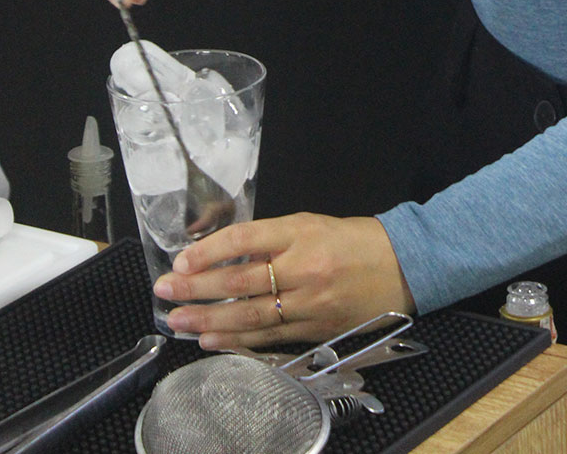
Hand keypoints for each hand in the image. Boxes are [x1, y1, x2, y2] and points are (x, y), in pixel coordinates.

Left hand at [153, 213, 415, 346]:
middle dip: (196, 288)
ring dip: (208, 320)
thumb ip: (271, 238)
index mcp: (302, 232)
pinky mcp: (315, 331)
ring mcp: (309, 304)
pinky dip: (236, 341)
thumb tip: (224, 254)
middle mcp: (304, 268)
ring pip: (250, 317)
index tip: (180, 261)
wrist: (403, 266)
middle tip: (164, 292)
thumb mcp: (311, 224)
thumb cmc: (352, 240)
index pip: (244, 239)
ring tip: (177, 322)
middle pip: (240, 281)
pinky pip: (269, 339)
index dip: (209, 251)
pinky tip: (210, 341)